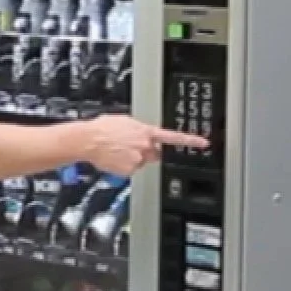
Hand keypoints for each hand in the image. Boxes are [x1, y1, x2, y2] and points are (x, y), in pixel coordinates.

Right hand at [78, 113, 207, 174]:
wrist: (87, 140)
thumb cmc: (101, 129)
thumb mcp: (125, 121)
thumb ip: (140, 128)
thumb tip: (143, 132)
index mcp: (146, 132)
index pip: (173, 137)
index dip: (190, 141)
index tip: (203, 143)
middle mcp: (145, 146)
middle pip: (155, 153)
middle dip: (147, 151)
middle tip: (130, 147)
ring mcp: (138, 159)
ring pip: (141, 162)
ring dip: (132, 158)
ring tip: (116, 152)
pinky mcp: (129, 170)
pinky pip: (130, 170)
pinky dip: (123, 166)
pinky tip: (113, 158)